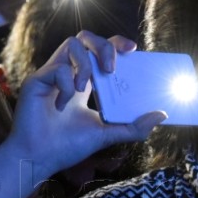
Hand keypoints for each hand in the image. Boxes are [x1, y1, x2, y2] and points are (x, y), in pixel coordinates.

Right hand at [9, 31, 165, 178]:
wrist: (38, 160)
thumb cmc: (66, 147)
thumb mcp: (106, 135)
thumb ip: (132, 126)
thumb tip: (161, 115)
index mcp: (82, 82)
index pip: (99, 51)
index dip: (115, 44)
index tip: (133, 49)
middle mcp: (67, 73)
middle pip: (85, 38)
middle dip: (103, 45)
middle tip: (112, 68)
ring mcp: (51, 74)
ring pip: (71, 44)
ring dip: (85, 65)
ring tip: (84, 88)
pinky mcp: (36, 80)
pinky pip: (57, 68)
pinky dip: (65, 85)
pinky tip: (62, 106)